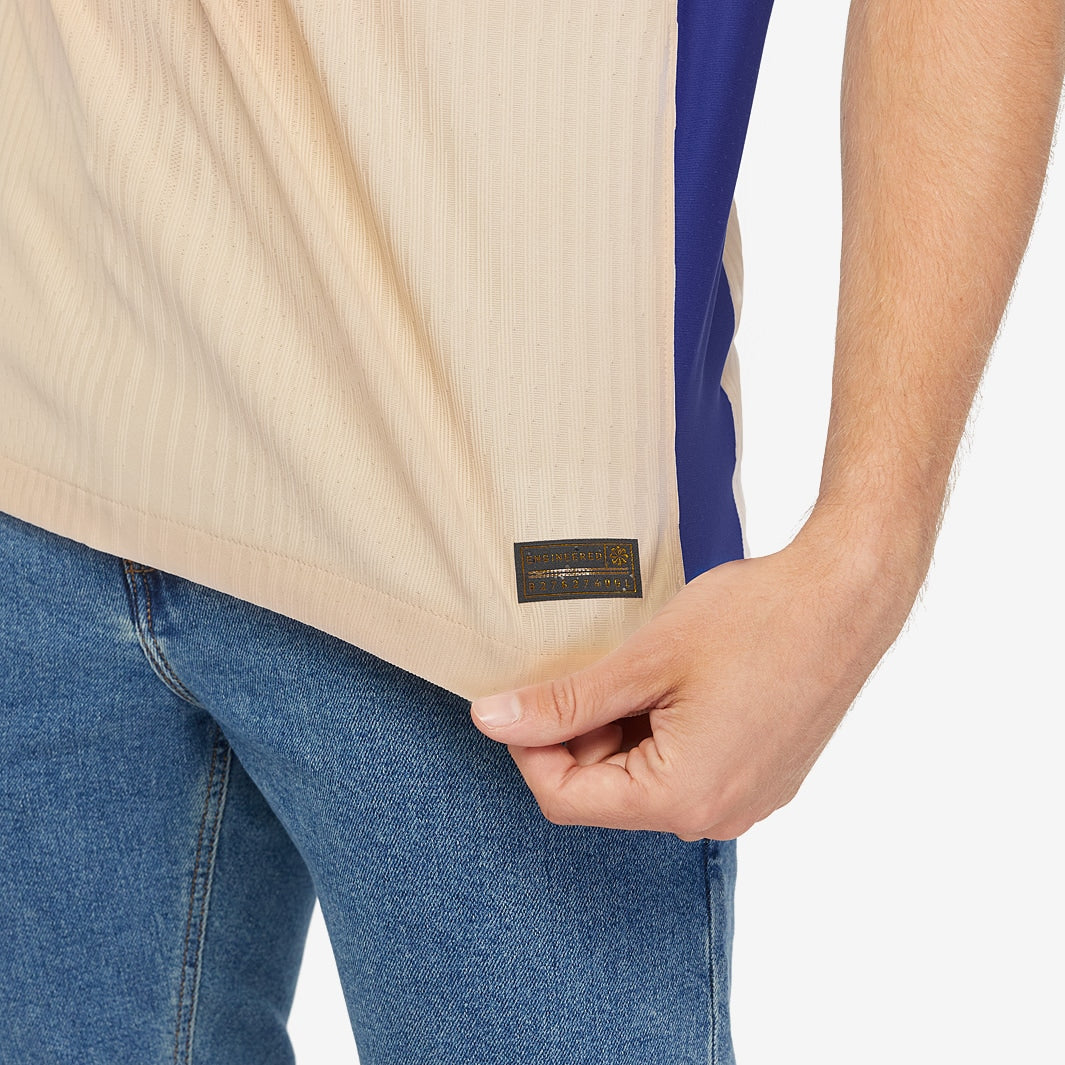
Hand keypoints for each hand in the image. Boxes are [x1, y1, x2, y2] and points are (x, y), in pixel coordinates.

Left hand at [471, 525, 919, 839]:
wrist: (848, 597)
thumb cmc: (755, 620)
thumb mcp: (644, 661)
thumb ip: (564, 702)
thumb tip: (490, 721)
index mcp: (682, 798)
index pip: (564, 800)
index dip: (529, 746)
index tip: (525, 694)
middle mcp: (716, 816)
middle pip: (605, 792)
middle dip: (582, 733)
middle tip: (595, 665)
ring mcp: (746, 800)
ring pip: (644, 779)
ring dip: (623, 729)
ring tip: (644, 666)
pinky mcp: (762, 778)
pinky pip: (686, 770)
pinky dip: (662, 731)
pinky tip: (677, 680)